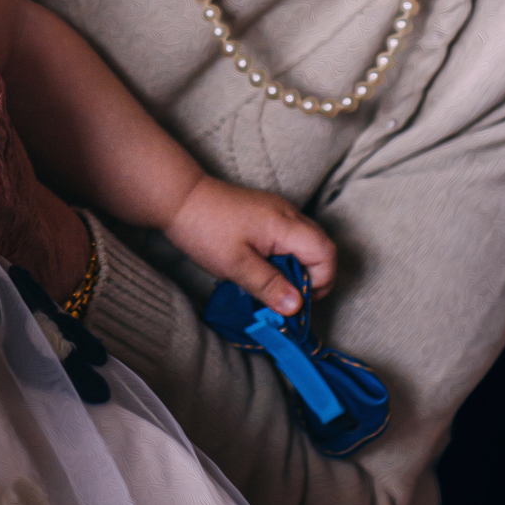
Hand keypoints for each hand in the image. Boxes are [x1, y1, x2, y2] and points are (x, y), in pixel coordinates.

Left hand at [167, 175, 335, 314]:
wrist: (179, 197)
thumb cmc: (205, 229)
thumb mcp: (235, 265)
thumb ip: (268, 285)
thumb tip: (297, 307)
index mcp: (285, 224)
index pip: (325, 253)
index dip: (320, 281)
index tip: (297, 301)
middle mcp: (288, 213)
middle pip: (320, 247)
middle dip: (312, 277)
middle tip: (286, 297)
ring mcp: (277, 210)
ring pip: (305, 242)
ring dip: (296, 267)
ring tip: (271, 285)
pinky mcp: (266, 213)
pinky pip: (289, 236)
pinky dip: (284, 256)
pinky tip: (261, 268)